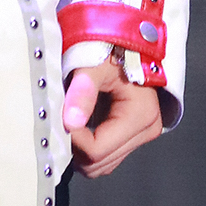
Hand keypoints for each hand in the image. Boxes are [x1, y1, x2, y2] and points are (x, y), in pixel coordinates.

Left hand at [62, 58, 162, 177]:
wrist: (126, 41)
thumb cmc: (111, 48)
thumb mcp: (94, 65)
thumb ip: (82, 91)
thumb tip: (69, 123)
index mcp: (141, 116)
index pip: (98, 149)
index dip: (73, 139)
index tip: (58, 119)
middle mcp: (147, 130)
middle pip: (101, 163)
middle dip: (76, 147)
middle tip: (58, 122)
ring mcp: (142, 135)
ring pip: (103, 165)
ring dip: (81, 152)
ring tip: (68, 123)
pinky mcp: (134, 135)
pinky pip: (107, 155)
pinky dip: (89, 148)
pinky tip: (78, 128)